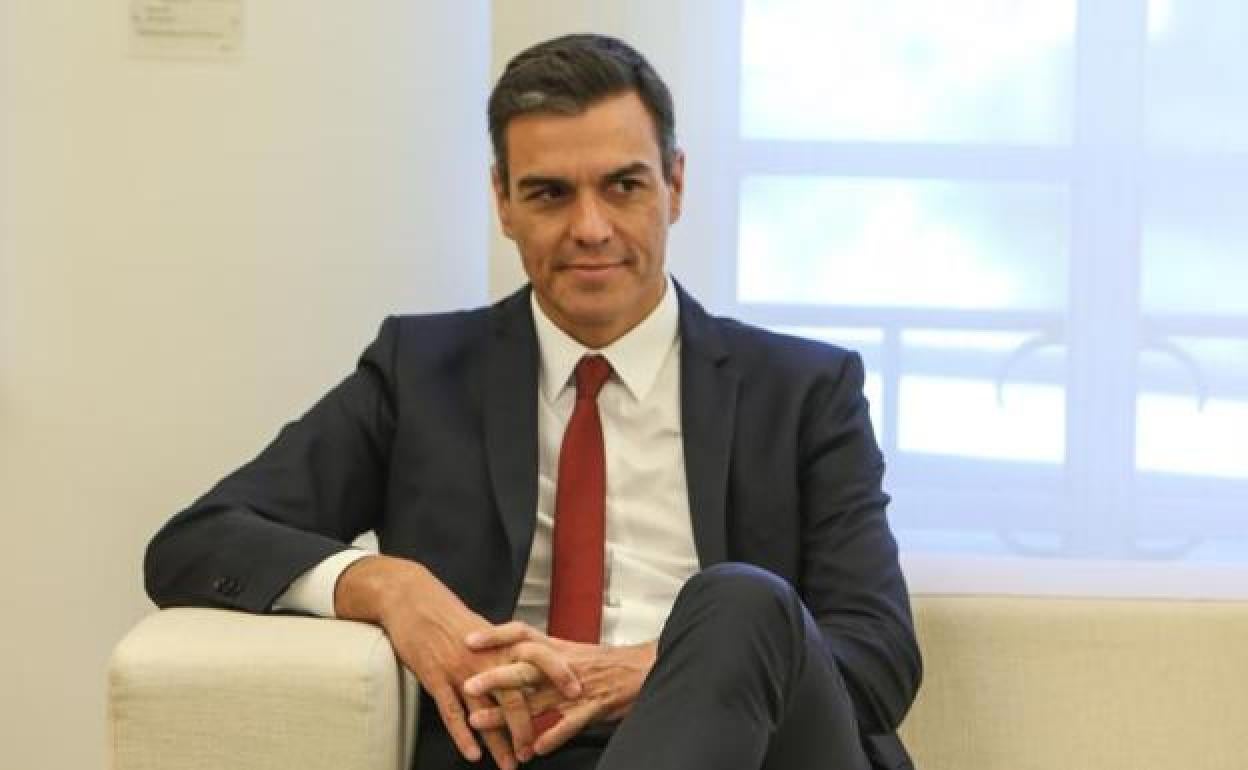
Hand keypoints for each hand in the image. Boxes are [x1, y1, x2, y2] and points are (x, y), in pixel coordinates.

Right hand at [334, 556, 580, 767]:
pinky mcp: (435, 677)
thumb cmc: (447, 614)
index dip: (559, 674)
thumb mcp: (482, 629)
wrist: (412, 599)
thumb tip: (526, 664)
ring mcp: (460, 668)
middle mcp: (485, 657)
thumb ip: (503, 648)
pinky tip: (473, 754)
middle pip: (514, 695)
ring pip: (485, 710)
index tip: (576, 694)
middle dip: (526, 727)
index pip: (538, 658)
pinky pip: (452, 711)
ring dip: (499, 741)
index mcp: (500, 642)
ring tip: (510, 764)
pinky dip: (463, 735)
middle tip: (533, 752)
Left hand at [461, 622, 656, 755]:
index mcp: (557, 647)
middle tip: (468, 686)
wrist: (644, 668)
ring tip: (481, 722)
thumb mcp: (571, 653)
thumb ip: (542, 657)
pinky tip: (536, 748)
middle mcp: (563, 664)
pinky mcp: (593, 706)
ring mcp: (577, 686)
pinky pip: (570, 723)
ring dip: (508, 714)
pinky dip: (553, 735)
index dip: (495, 635)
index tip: (469, 640)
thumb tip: (510, 659)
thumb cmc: (606, 664)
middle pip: (524, 667)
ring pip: (538, 699)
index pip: (521, 633)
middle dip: (495, 677)